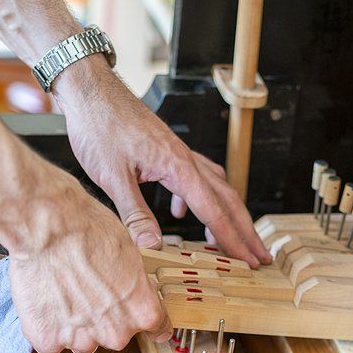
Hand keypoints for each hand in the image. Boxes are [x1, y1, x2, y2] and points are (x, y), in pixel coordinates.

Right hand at [0, 156, 171, 352]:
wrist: (47, 228)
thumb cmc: (89, 231)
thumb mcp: (132, 253)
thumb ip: (137, 285)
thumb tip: (136, 289)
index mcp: (143, 312)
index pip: (157, 329)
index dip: (147, 322)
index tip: (144, 322)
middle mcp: (116, 333)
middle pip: (114, 335)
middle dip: (104, 318)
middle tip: (88, 289)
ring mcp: (82, 340)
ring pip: (82, 341)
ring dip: (74, 324)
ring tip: (64, 291)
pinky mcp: (48, 340)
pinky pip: (51, 341)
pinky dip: (47, 326)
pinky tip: (46, 300)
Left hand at [53, 57, 271, 266]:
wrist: (91, 91)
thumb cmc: (99, 126)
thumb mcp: (111, 176)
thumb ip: (134, 213)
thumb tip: (152, 246)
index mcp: (178, 167)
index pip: (214, 212)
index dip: (232, 240)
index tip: (249, 261)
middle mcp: (186, 160)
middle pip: (227, 200)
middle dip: (246, 231)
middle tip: (260, 256)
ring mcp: (179, 154)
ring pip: (216, 188)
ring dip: (229, 215)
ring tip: (235, 239)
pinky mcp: (167, 151)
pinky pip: (195, 178)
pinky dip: (198, 199)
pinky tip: (182, 213)